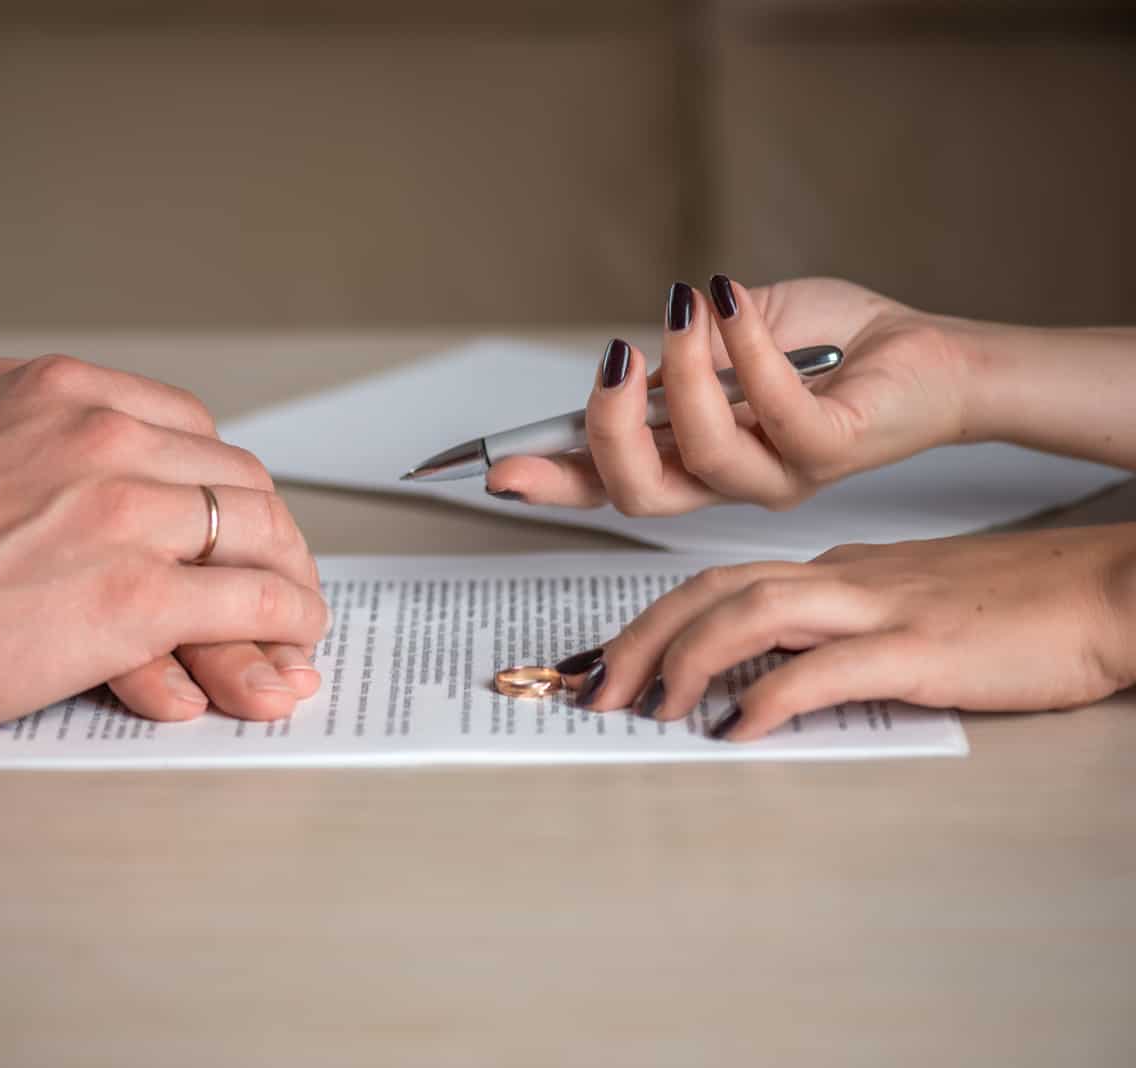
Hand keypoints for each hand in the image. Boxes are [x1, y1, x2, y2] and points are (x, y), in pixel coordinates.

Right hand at [0, 354, 328, 732]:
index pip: (186, 425)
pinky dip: (285, 620)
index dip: (215, 479)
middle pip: (235, 476)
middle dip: (266, 529)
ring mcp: (127, 513)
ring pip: (258, 532)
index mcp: (61, 392)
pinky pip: (249, 600)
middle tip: (274, 569)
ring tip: (298, 612)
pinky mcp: (134, 596)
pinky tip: (290, 640)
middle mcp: (107, 436)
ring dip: (291, 575)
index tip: (221, 514)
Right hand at [487, 276, 972, 513]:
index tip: (499, 471)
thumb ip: (678, 356)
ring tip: (688, 307)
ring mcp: (779, 475)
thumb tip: (629, 360)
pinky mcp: (830, 451)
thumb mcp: (729, 337)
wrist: (923, 351)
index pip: (608, 484)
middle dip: (607, 432)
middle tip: (613, 363)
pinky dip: (745, 349)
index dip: (552, 483)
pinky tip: (732, 302)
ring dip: (684, 371)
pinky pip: (774, 411)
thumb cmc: (829, 344)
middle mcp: (729, 481)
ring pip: (702, 454)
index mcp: (693, 458)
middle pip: (639, 493)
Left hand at [560, 525, 1135, 740]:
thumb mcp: (905, 610)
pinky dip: (772, 696)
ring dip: (687, 657)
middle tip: (591, 688)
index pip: (716, 583)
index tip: (601, 662)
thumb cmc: (1015, 606)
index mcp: (836, 572)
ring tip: (650, 706)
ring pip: (755, 611)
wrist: (1108, 590)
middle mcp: (844, 579)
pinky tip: (738, 729)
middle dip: (638, 637)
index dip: (647, 620)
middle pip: (713, 590)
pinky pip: (828, 667)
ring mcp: (882, 608)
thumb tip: (769, 676)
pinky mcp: (923, 647)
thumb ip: (836, 632)